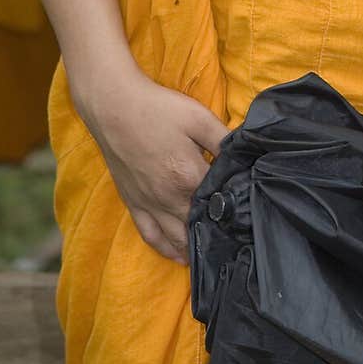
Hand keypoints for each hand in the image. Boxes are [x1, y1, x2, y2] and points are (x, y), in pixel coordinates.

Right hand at [76, 68, 230, 264]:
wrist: (114, 107)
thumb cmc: (158, 109)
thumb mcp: (199, 118)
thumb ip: (223, 139)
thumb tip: (243, 158)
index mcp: (189, 177)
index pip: (219, 201)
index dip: (235, 205)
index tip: (248, 209)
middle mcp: (168, 198)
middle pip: (199, 226)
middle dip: (217, 232)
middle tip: (237, 235)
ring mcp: (149, 204)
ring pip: (176, 239)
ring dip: (194, 248)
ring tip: (212, 252)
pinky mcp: (133, 203)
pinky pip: (151, 236)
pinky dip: (166, 249)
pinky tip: (178, 256)